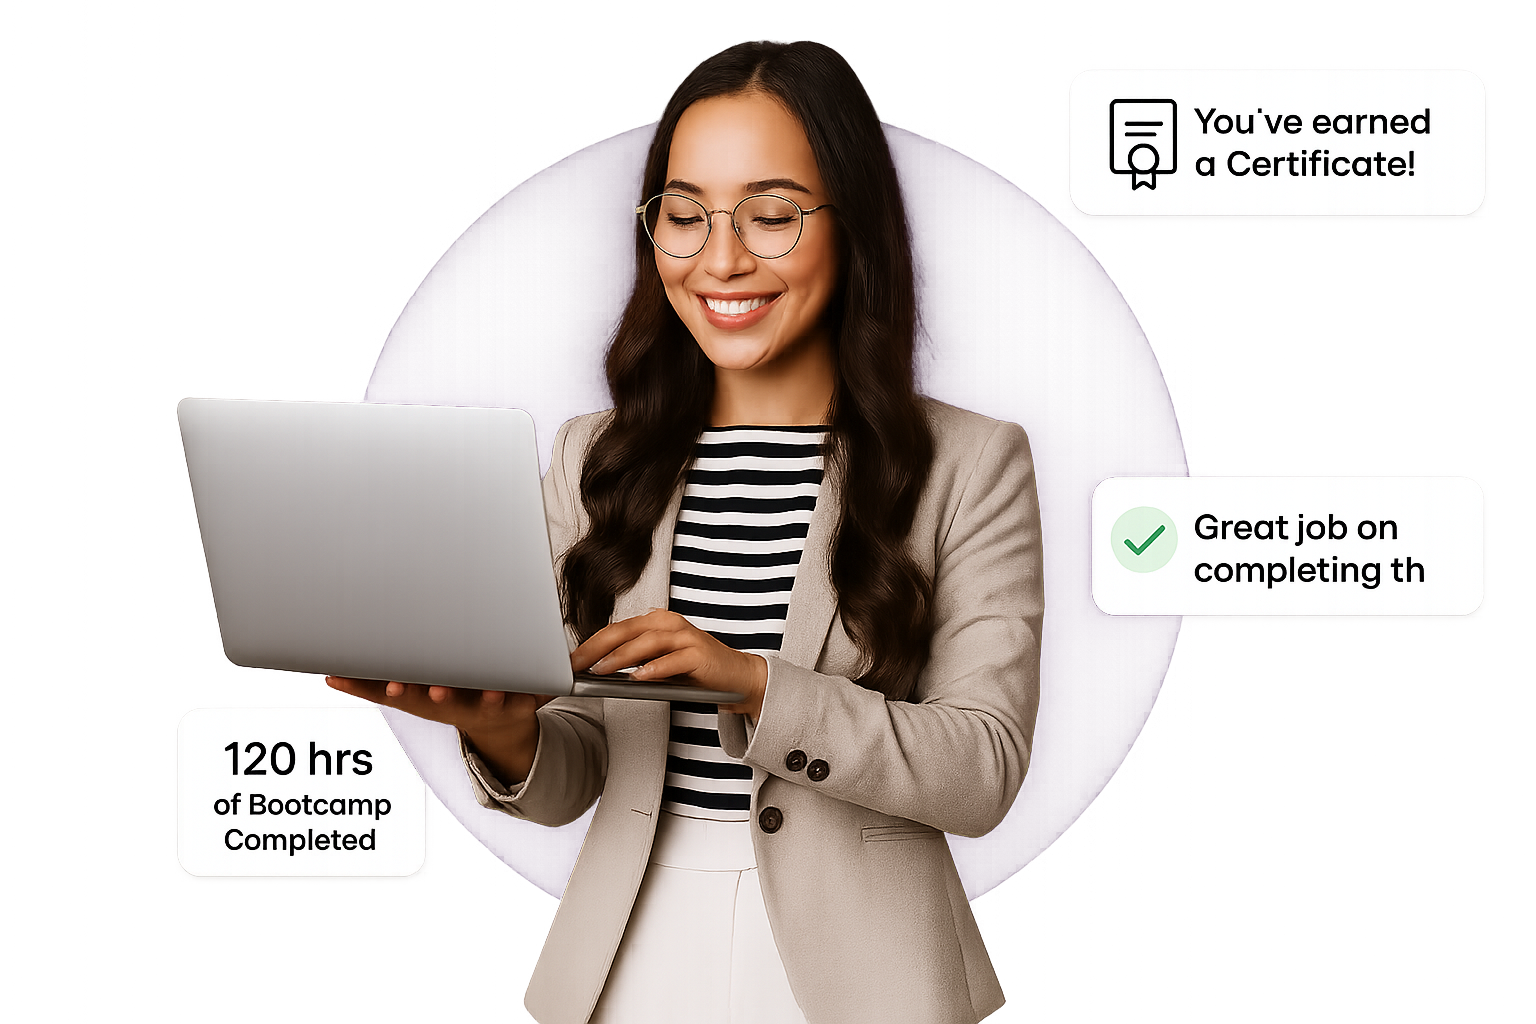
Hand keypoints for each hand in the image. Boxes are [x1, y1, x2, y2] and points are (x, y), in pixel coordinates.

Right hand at [323, 676, 552, 784]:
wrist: (500, 723)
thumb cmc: (448, 697)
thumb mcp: (408, 696)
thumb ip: (370, 685)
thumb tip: (329, 676)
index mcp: (430, 700)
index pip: (411, 697)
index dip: (402, 691)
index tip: (396, 687)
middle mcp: (460, 704)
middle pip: (449, 700)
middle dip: (442, 694)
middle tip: (438, 690)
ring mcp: (493, 703)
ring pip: (491, 699)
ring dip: (490, 695)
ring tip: (491, 691)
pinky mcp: (526, 699)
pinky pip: (535, 692)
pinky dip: (543, 685)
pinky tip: (551, 676)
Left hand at [571, 609, 768, 719]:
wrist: (736, 676)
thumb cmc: (694, 670)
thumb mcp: (657, 662)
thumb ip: (633, 660)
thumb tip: (597, 669)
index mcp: (655, 622)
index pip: (616, 629)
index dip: (591, 643)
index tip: (570, 659)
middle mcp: (668, 623)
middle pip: (626, 631)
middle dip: (597, 648)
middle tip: (576, 664)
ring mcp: (685, 637)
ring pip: (646, 642)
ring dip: (621, 657)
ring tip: (600, 670)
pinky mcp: (699, 654)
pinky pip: (673, 660)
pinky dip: (654, 668)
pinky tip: (638, 678)